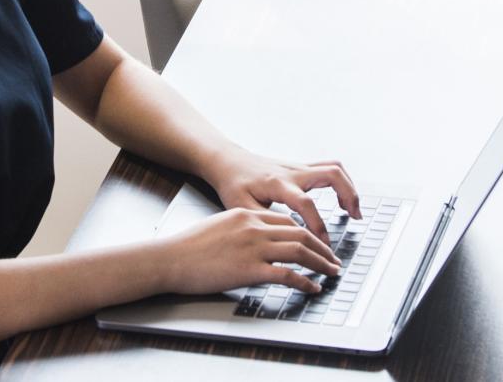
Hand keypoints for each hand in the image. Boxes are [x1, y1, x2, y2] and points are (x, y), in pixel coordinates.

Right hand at [157, 208, 343, 295]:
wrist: (169, 258)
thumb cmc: (188, 247)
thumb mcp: (219, 227)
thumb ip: (242, 230)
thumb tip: (258, 242)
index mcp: (246, 214)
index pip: (288, 221)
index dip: (308, 233)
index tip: (318, 244)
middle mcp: (254, 227)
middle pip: (300, 233)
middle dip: (322, 248)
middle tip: (333, 260)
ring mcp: (253, 247)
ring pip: (300, 251)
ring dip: (321, 263)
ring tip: (331, 272)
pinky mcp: (250, 268)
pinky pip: (287, 274)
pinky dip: (305, 281)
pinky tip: (312, 287)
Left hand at [201, 151, 361, 245]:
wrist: (229, 163)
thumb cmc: (233, 185)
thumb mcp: (242, 208)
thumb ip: (265, 223)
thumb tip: (287, 240)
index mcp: (278, 183)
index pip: (306, 203)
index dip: (318, 225)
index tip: (323, 245)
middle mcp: (292, 171)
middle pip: (331, 174)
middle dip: (348, 195)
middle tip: (355, 217)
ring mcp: (299, 167)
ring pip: (335, 168)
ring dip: (349, 188)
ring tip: (354, 211)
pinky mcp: (302, 167)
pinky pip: (329, 168)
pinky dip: (342, 183)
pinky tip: (342, 200)